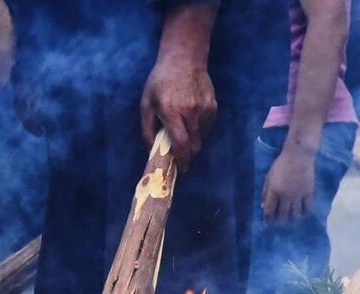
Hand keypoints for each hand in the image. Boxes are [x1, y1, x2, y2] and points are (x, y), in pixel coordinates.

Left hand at [140, 54, 216, 170]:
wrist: (184, 59)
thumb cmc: (160, 81)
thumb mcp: (146, 104)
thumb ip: (147, 129)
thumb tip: (151, 150)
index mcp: (172, 112)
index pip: (182, 144)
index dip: (182, 160)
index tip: (181, 169)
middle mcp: (191, 112)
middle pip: (194, 145)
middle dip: (188, 155)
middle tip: (180, 157)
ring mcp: (204, 108)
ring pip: (201, 137)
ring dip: (193, 141)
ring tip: (183, 133)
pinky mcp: (213, 105)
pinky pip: (207, 126)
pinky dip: (199, 130)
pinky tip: (190, 121)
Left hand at [261, 146, 315, 222]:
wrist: (299, 155)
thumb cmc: (281, 164)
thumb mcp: (268, 177)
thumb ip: (265, 192)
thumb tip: (262, 206)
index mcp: (274, 191)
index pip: (269, 210)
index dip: (268, 219)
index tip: (267, 224)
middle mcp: (286, 196)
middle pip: (282, 214)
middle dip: (279, 222)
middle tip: (278, 226)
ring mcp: (298, 195)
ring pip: (295, 213)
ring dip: (291, 220)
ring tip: (290, 223)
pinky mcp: (309, 192)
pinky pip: (307, 207)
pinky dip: (304, 213)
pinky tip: (302, 216)